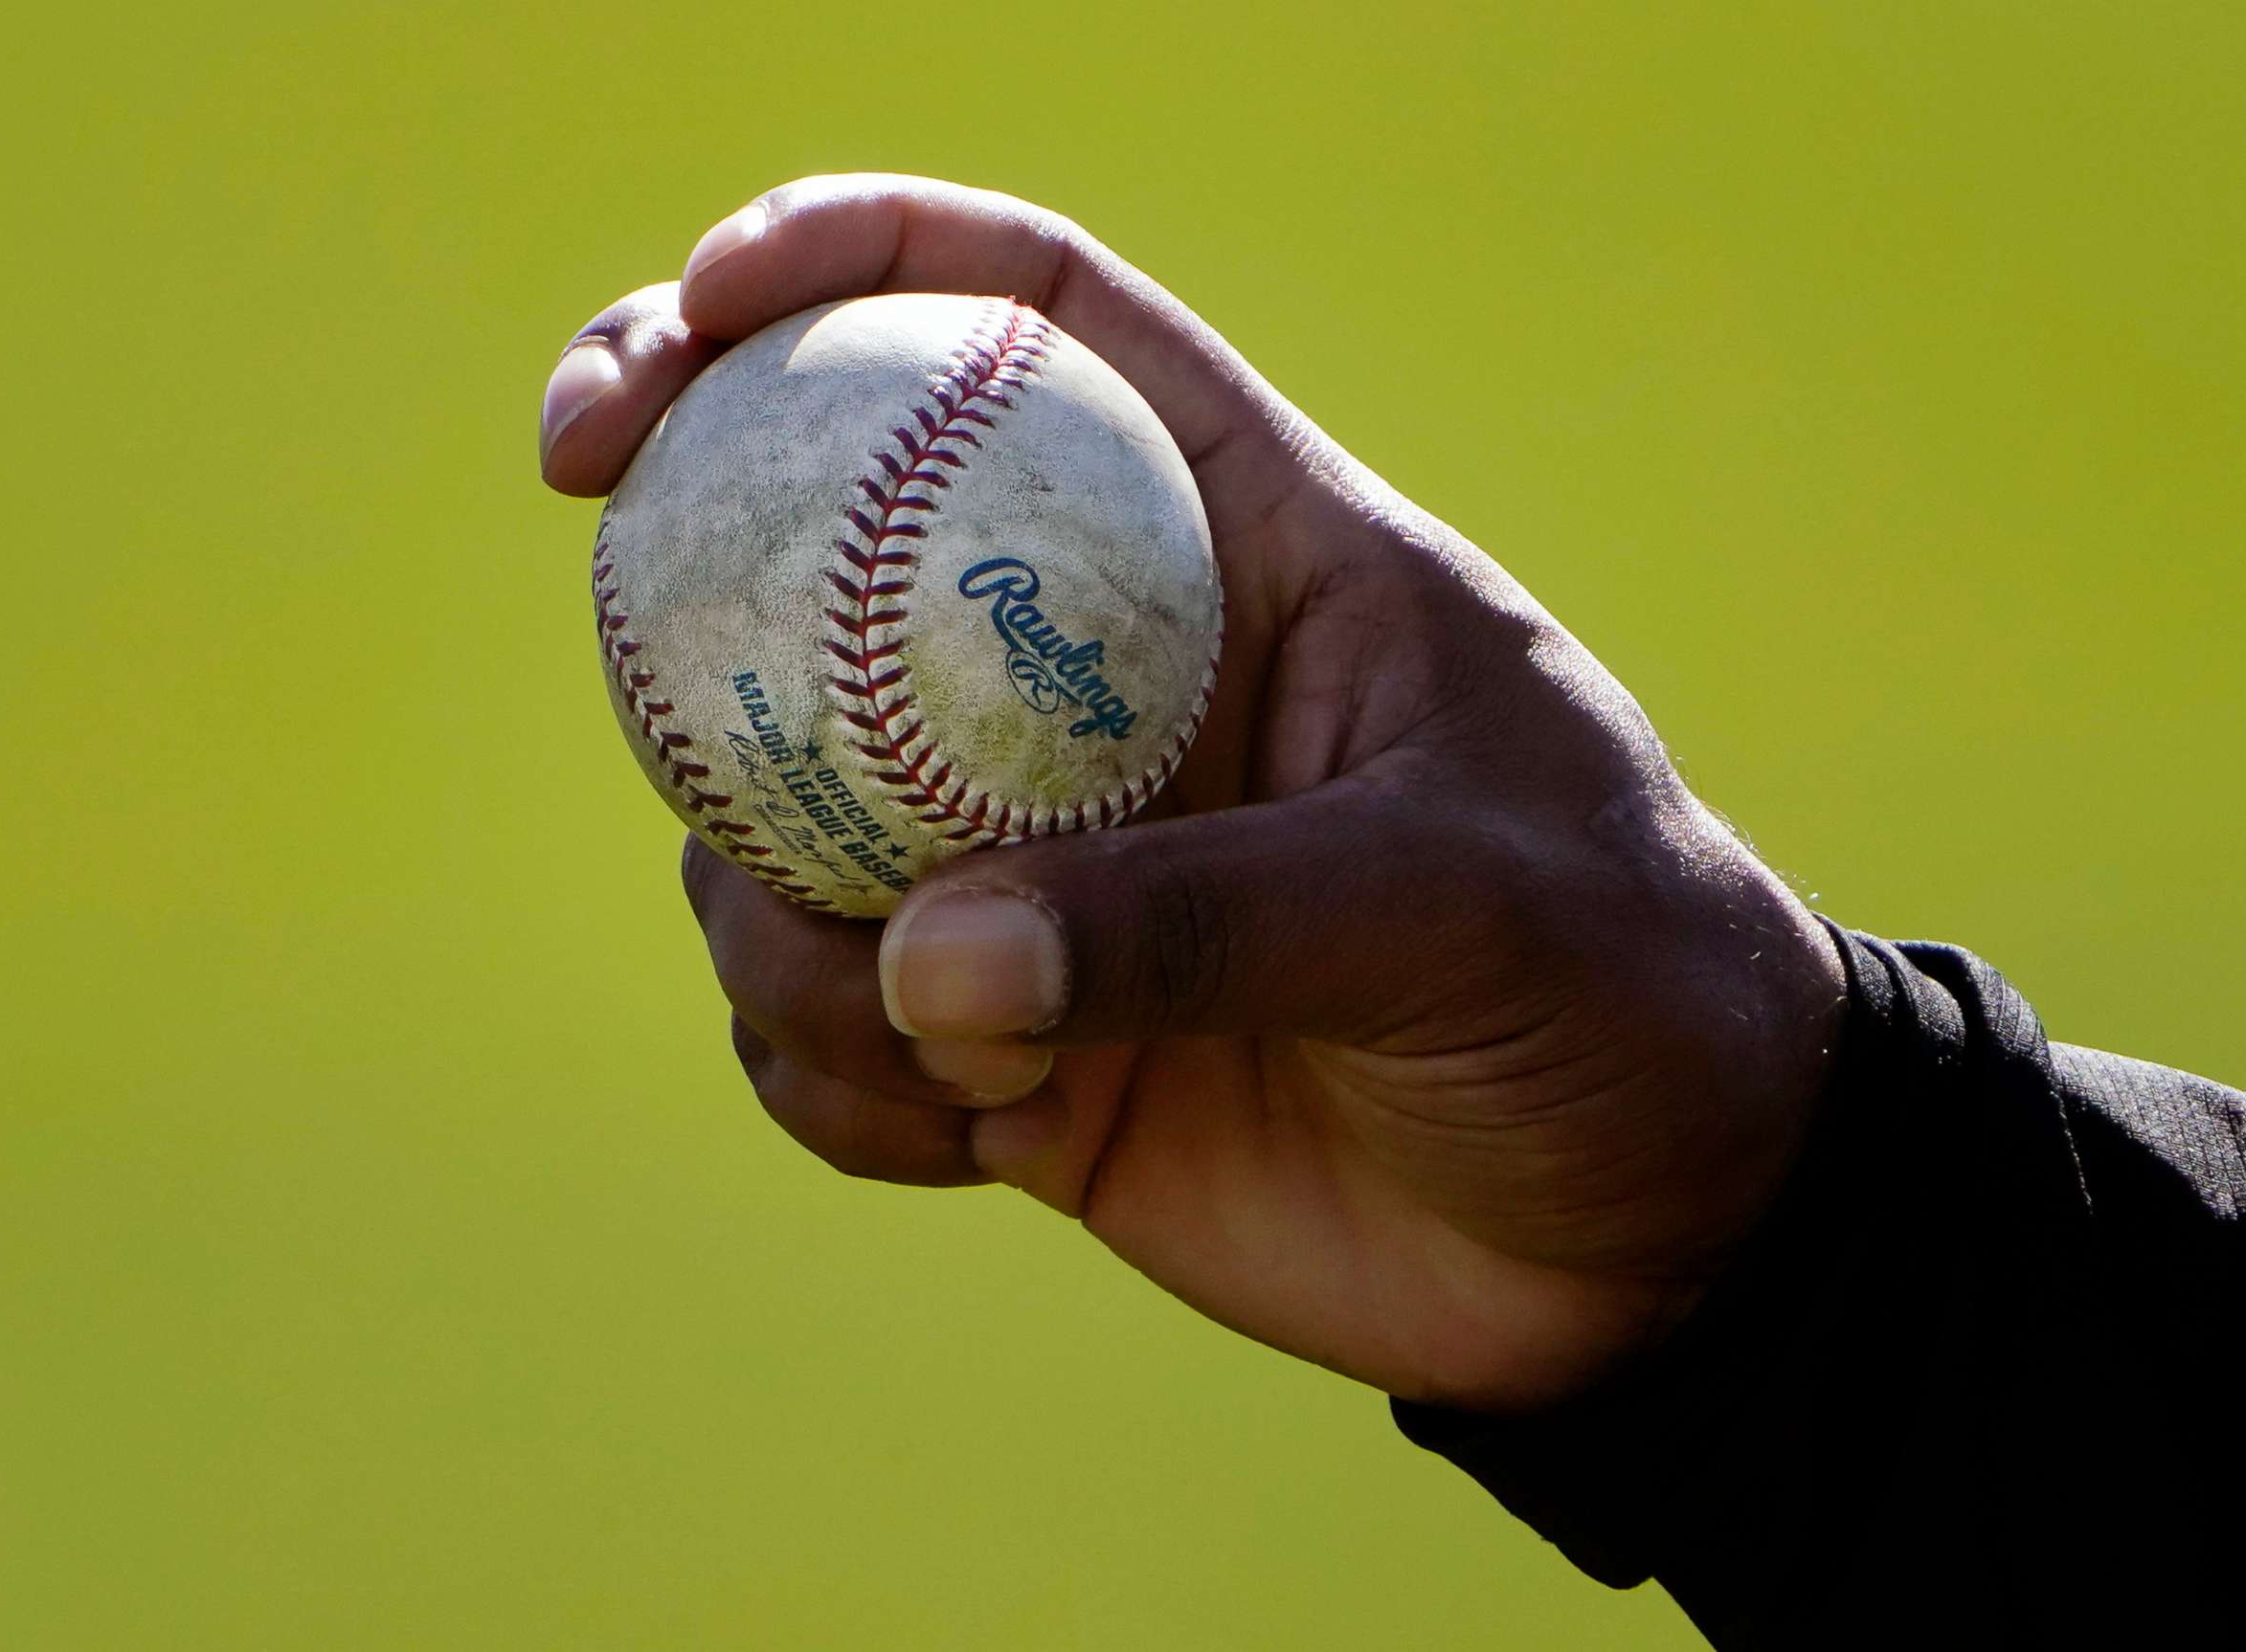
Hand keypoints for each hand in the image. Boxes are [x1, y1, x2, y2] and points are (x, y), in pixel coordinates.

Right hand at [540, 174, 1845, 1412]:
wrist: (1652, 1234)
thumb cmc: (1616, 994)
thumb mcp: (1457, 906)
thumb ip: (1204, 917)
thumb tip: (921, 954)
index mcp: (1242, 551)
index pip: (1030, 321)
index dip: (856, 257)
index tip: (705, 298)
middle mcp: (1106, 684)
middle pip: (828, 535)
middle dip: (680, 515)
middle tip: (592, 513)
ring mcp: (1038, 864)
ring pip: (782, 818)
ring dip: (770, 912)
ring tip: (933, 1043)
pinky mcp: (1006, 1040)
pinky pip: (827, 1031)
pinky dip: (828, 1078)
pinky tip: (963, 1134)